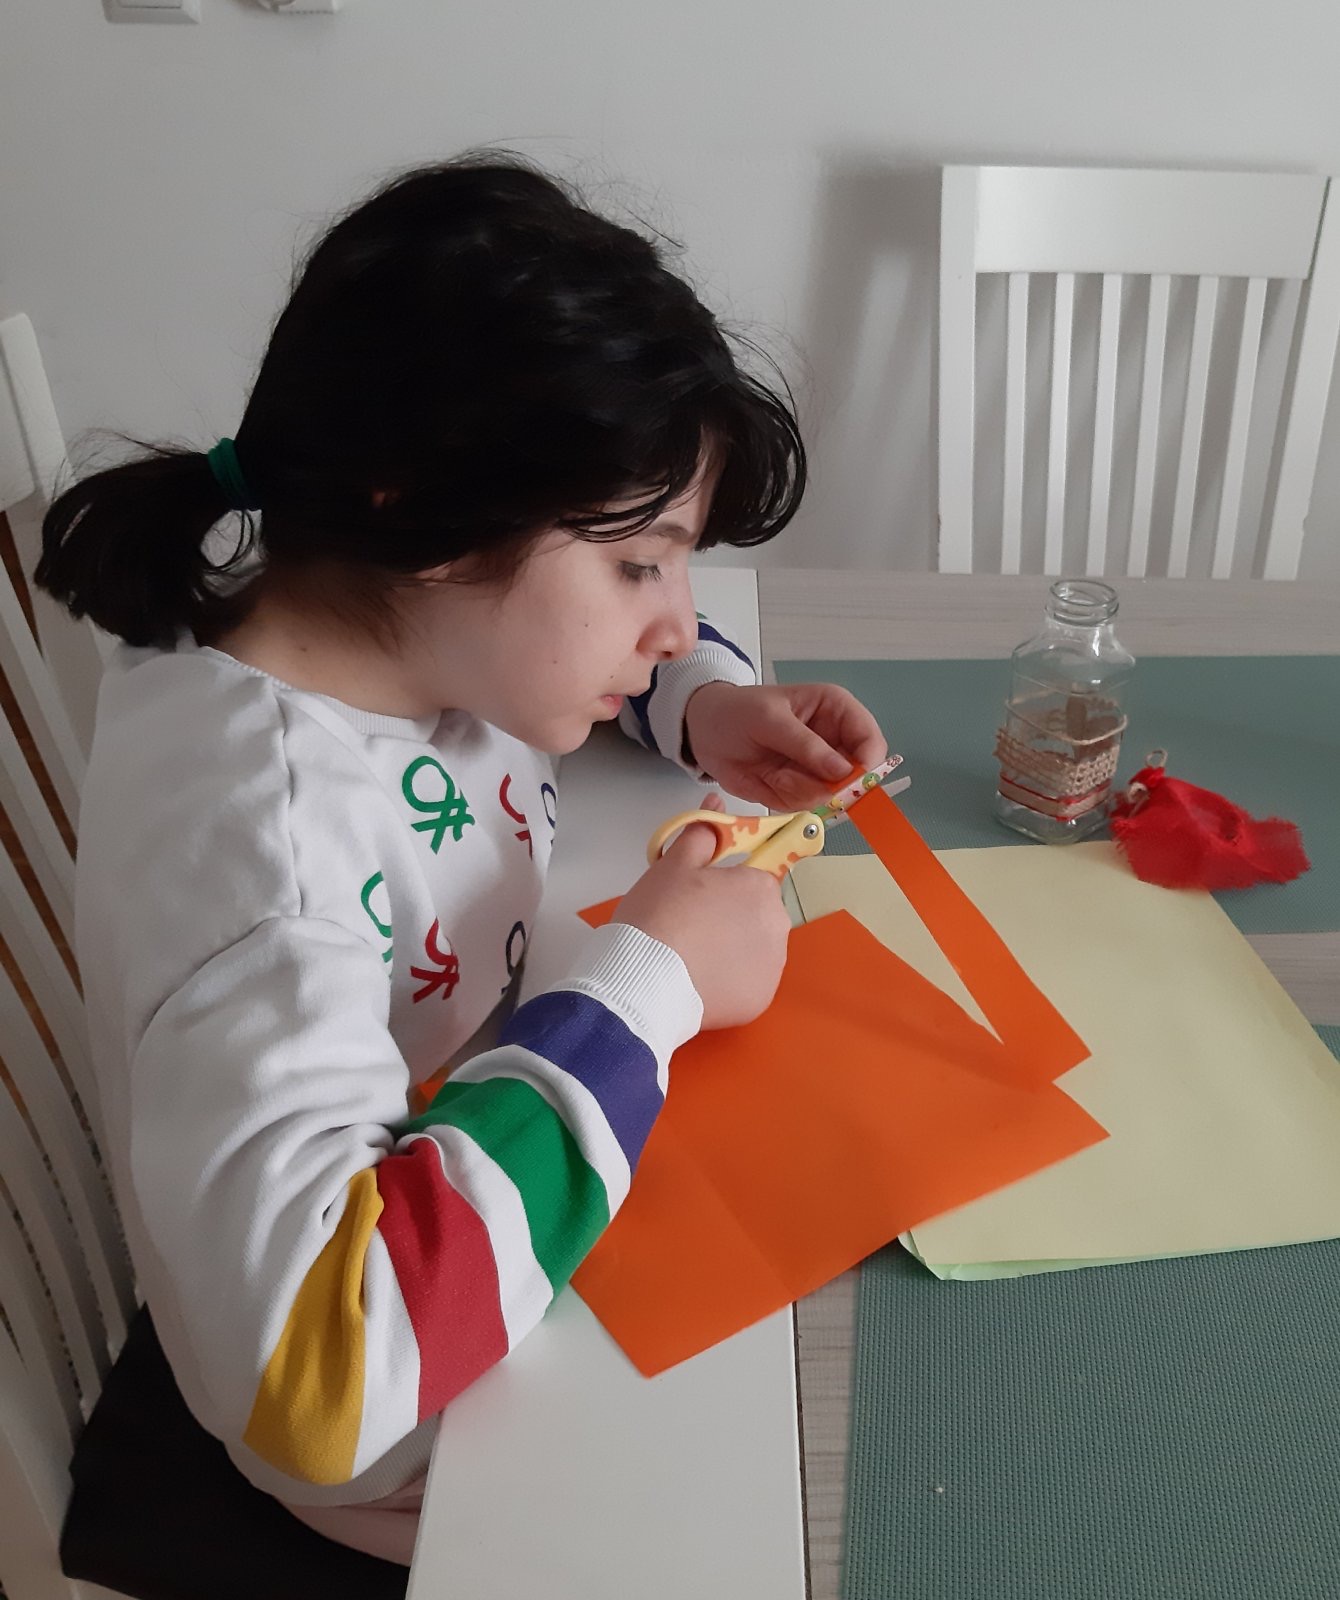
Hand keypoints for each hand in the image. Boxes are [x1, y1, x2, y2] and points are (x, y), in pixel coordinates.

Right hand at [612, 794, 789, 1029]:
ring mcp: (772, 967)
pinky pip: (747, 983)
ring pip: (753, 950)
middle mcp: (778, 927)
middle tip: (688, 925)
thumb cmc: (658, 916)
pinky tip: (698, 979)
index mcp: (761, 888)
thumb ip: (702, 832)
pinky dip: (728, 981)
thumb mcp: (674, 865)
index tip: (698, 897)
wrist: (644, 981)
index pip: (753, 878)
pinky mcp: (760, 1001)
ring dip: (731, 950)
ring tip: (691, 955)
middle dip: (730, 918)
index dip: (723, 887)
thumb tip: (716, 805)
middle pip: (756, 915)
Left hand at [683, 682, 886, 810]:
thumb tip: (843, 771)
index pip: (870, 740)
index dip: (868, 764)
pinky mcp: (801, 791)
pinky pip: (805, 805)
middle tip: (791, 774)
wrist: (705, 733)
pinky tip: (768, 779)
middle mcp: (835, 743)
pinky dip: (784, 797)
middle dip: (826, 784)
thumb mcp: (769, 719)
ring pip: (830, 796)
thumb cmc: (738, 712)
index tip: (847, 781)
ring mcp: (819, 771)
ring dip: (798, 789)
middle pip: (857, 777)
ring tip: (773, 770)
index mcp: (836, 711)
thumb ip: (806, 744)